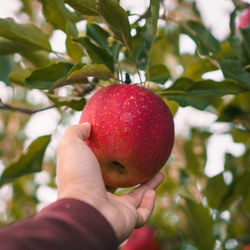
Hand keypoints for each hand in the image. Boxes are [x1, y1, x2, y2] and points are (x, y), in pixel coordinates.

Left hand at [56, 123, 163, 242]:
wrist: (85, 212)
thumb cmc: (78, 176)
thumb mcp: (71, 146)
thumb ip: (76, 132)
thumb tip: (87, 125)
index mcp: (88, 179)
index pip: (99, 168)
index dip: (108, 157)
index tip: (119, 144)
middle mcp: (101, 194)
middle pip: (119, 182)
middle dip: (130, 172)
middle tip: (142, 161)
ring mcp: (114, 208)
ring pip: (135, 197)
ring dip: (148, 186)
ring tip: (160, 174)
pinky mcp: (127, 218)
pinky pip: (143, 213)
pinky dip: (149, 204)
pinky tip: (152, 192)